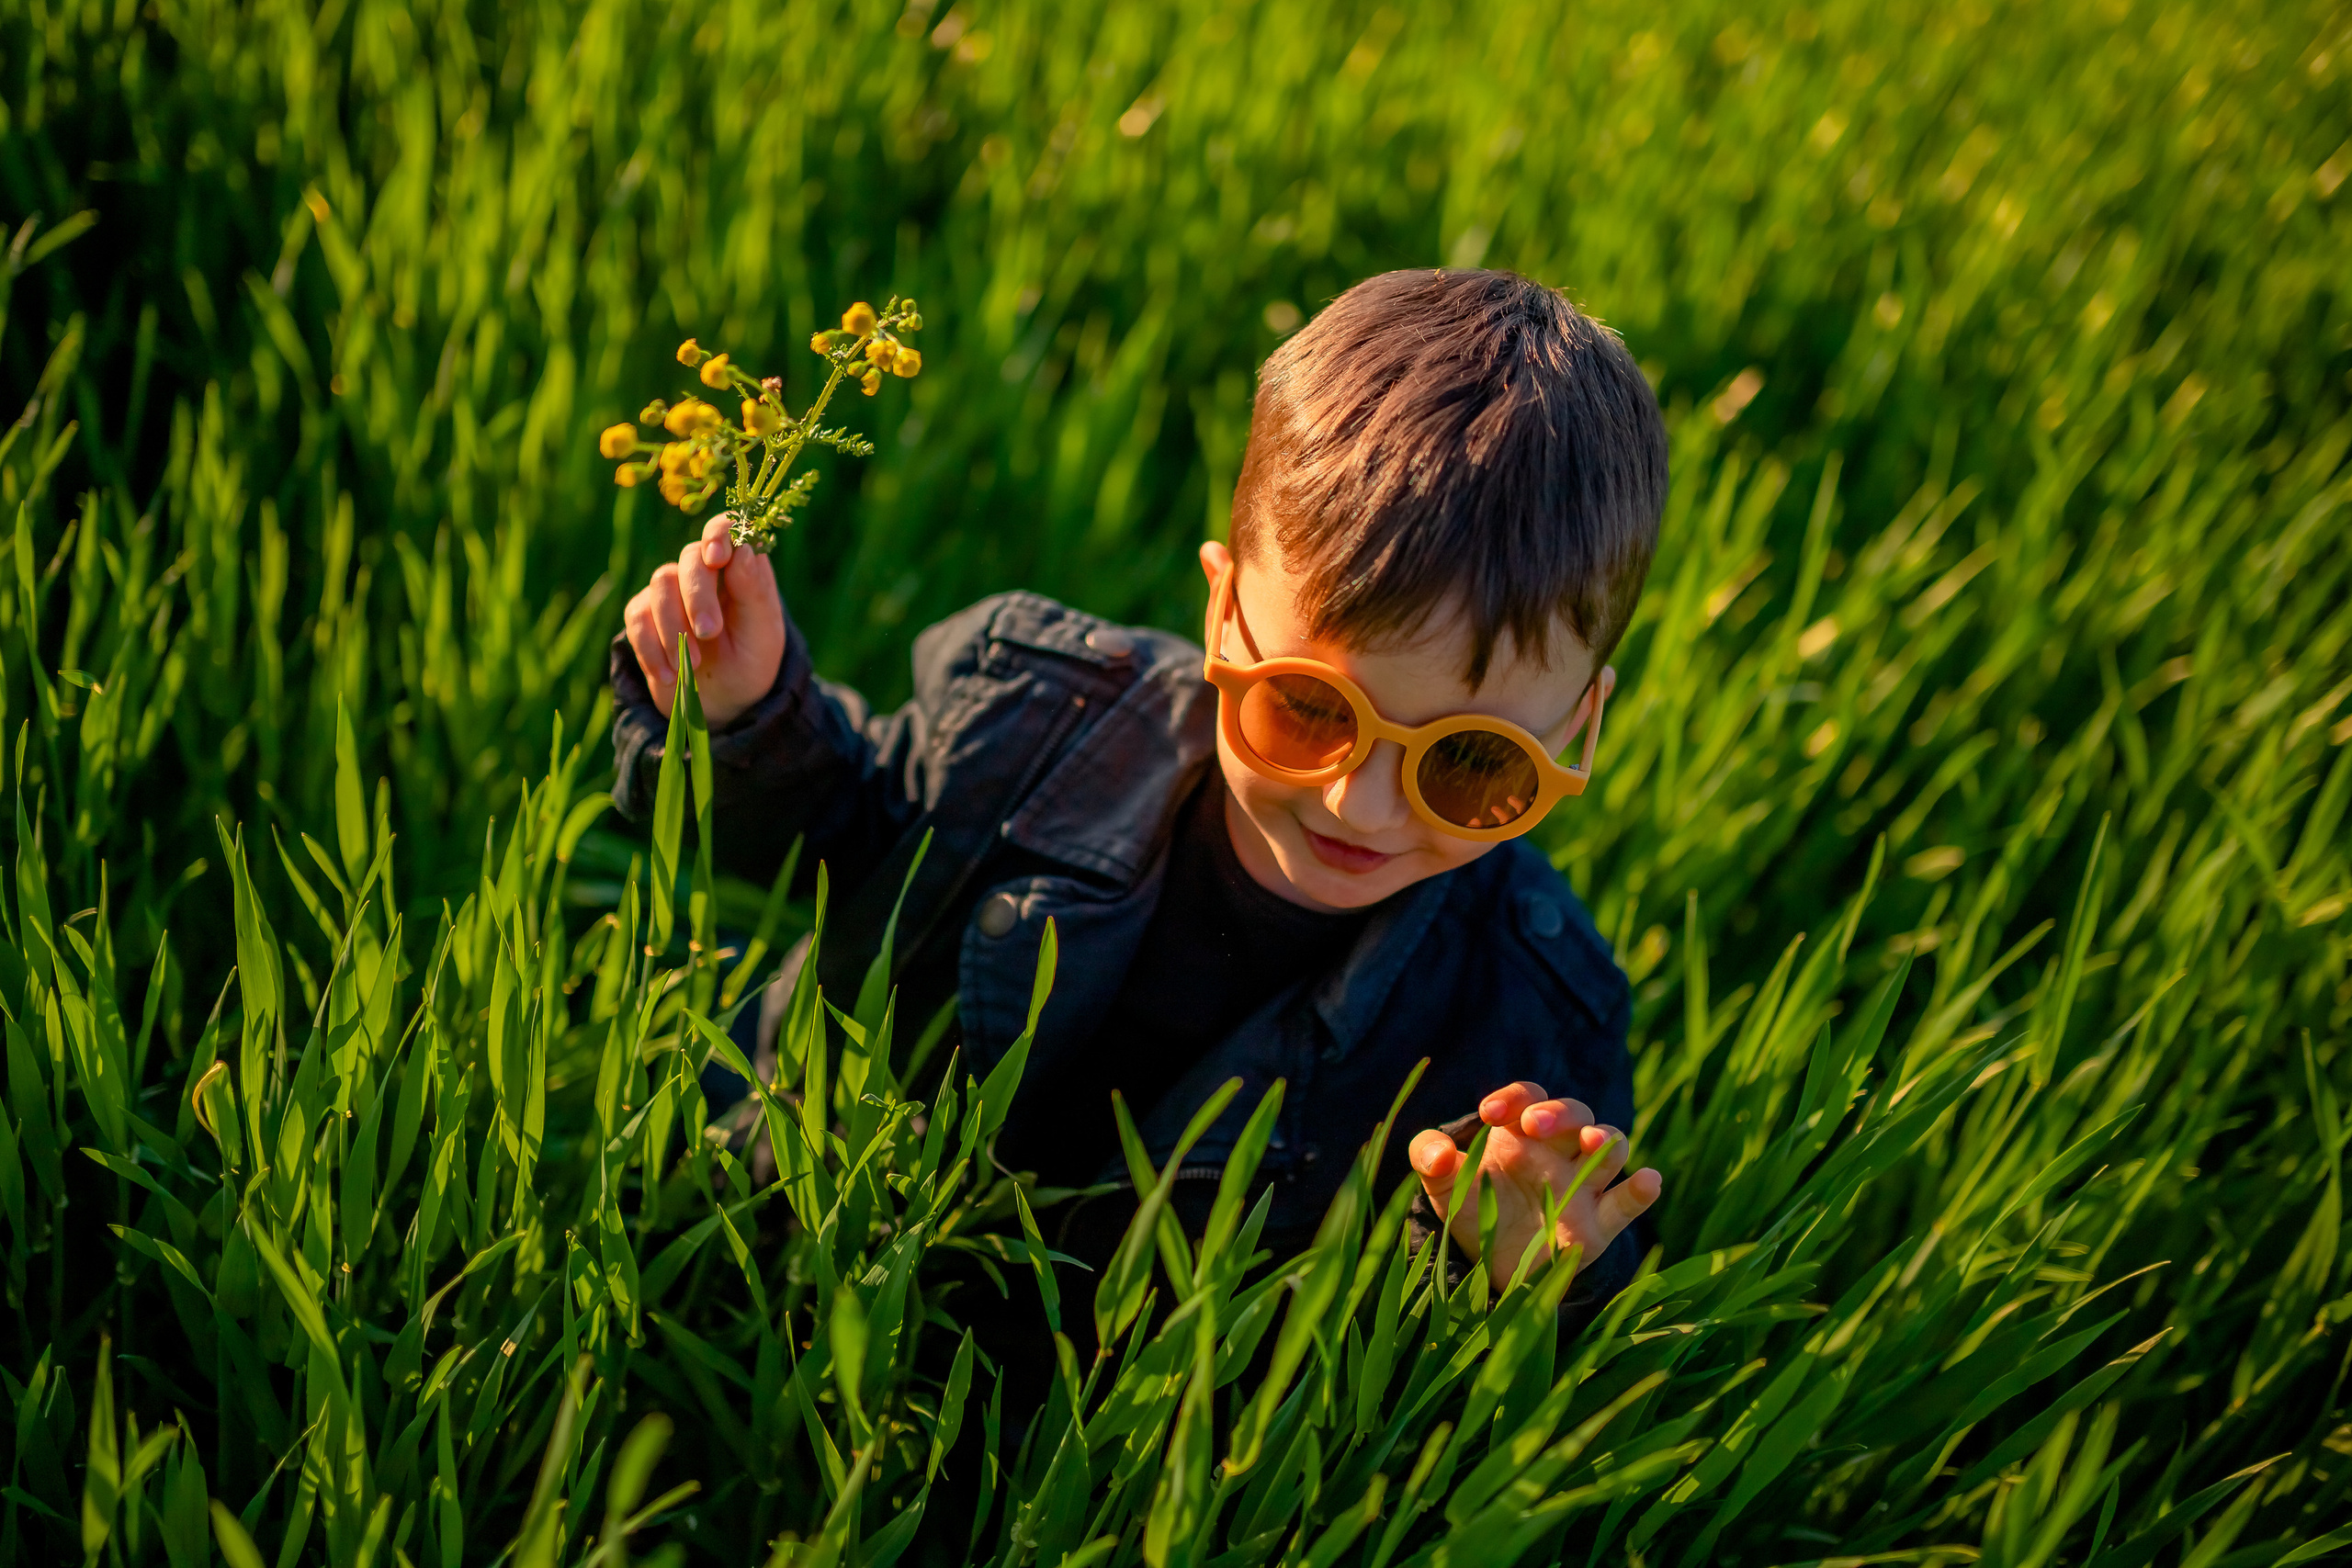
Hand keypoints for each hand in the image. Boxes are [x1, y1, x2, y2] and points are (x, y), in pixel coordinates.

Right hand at [622, 516, 786, 728]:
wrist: (723, 702)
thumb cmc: (750, 662)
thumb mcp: (763, 634)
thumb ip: (754, 592)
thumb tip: (743, 550)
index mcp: (739, 567)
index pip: (725, 528)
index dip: (718, 534)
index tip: (717, 558)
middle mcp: (703, 570)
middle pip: (690, 558)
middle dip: (698, 595)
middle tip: (710, 632)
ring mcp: (671, 590)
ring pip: (660, 585)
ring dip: (674, 627)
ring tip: (691, 665)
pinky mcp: (644, 615)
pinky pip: (637, 618)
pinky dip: (651, 648)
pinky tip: (669, 675)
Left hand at [1408, 1082, 1661, 1292]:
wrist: (1489, 1265)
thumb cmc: (1472, 1207)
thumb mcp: (1441, 1183)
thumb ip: (1429, 1157)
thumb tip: (1439, 1153)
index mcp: (1521, 1132)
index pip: (1528, 1097)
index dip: (1514, 1098)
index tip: (1489, 1114)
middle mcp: (1558, 1152)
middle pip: (1575, 1114)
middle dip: (1559, 1114)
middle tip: (1534, 1125)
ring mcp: (1582, 1186)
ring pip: (1610, 1147)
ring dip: (1604, 1141)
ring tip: (1590, 1144)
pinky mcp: (1598, 1226)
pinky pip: (1626, 1202)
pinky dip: (1642, 1190)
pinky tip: (1649, 1180)